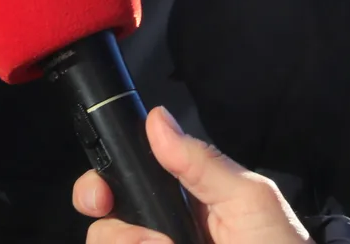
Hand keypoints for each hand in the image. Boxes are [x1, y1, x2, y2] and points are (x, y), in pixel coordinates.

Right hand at [74, 108, 312, 243]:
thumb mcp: (249, 199)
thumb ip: (201, 162)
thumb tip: (156, 118)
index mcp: (179, 200)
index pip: (124, 180)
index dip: (102, 181)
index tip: (101, 193)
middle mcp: (159, 230)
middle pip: (102, 218)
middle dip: (103, 218)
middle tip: (124, 226)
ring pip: (105, 242)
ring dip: (125, 242)